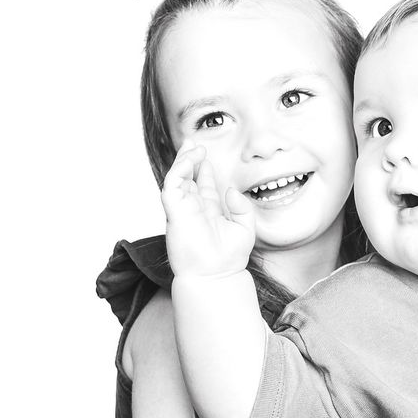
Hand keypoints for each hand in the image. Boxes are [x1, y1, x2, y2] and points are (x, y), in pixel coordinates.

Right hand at [161, 146, 255, 279]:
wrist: (216, 276)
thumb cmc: (229, 258)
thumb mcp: (245, 228)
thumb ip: (242, 207)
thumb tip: (230, 189)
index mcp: (208, 211)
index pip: (203, 185)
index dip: (203, 168)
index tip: (206, 154)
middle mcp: (193, 209)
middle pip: (187, 177)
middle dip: (189, 159)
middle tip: (194, 142)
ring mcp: (182, 209)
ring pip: (178, 178)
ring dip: (183, 160)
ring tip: (194, 146)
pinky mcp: (174, 211)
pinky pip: (172, 185)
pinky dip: (179, 170)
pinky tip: (191, 159)